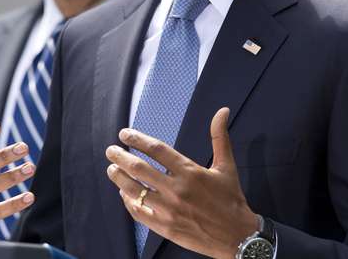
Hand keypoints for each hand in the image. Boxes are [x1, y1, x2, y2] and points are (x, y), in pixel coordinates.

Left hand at [105, 107, 257, 258]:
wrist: (238, 236)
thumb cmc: (231, 199)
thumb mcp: (226, 166)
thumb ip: (219, 137)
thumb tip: (222, 111)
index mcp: (190, 172)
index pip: (157, 150)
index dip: (137, 139)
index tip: (124, 134)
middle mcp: (177, 190)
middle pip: (140, 169)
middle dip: (120, 157)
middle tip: (110, 151)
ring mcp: (169, 210)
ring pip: (135, 191)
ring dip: (119, 178)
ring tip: (112, 170)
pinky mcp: (166, 227)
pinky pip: (140, 213)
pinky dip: (128, 202)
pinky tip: (124, 194)